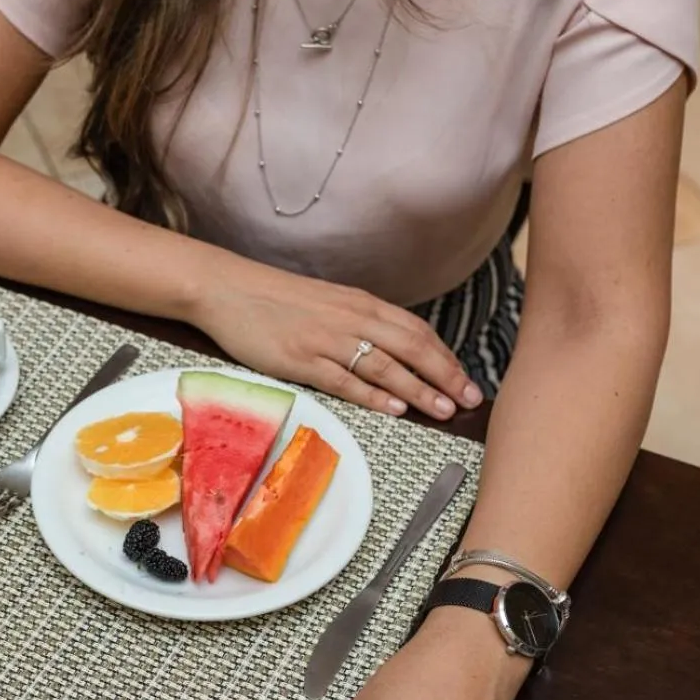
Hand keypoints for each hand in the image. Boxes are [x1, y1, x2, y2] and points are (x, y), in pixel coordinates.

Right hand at [187, 258, 480, 419]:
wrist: (228, 289)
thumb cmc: (274, 299)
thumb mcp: (327, 303)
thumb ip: (358, 323)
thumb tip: (389, 350)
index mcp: (360, 303)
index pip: (416, 331)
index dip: (446, 357)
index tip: (467, 379)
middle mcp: (350, 318)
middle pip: (412, 348)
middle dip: (446, 375)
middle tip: (470, 400)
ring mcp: (326, 339)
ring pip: (386, 366)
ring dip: (420, 389)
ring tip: (445, 409)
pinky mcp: (301, 359)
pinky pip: (346, 379)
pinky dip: (374, 395)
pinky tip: (395, 409)